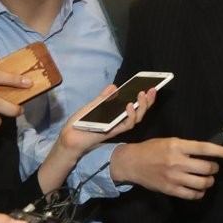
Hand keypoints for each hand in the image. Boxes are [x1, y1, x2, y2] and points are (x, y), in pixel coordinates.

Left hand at [37, 86, 156, 192]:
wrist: (70, 136)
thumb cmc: (81, 122)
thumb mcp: (93, 106)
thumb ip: (104, 98)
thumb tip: (114, 86)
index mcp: (117, 115)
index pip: (135, 106)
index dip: (145, 98)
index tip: (150, 86)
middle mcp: (120, 122)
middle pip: (140, 112)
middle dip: (148, 101)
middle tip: (153, 89)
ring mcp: (118, 127)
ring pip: (137, 119)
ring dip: (141, 107)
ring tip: (142, 94)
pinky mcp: (113, 131)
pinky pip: (126, 125)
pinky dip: (129, 115)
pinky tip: (129, 105)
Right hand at [110, 137, 222, 198]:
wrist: (132, 163)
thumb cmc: (152, 149)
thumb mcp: (169, 141)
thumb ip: (186, 147)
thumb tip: (206, 153)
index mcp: (178, 146)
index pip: (204, 148)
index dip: (220, 151)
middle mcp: (177, 161)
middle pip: (206, 168)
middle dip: (214, 168)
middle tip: (213, 167)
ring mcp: (174, 177)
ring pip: (202, 183)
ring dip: (209, 181)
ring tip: (208, 179)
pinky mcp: (170, 189)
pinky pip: (192, 195)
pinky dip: (200, 193)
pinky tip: (199, 189)